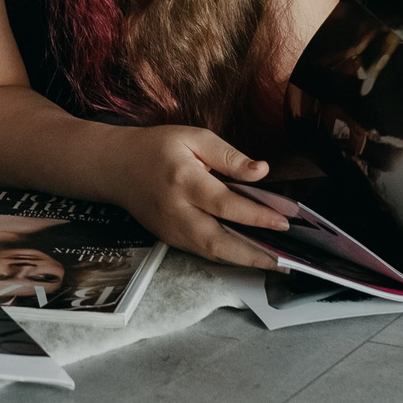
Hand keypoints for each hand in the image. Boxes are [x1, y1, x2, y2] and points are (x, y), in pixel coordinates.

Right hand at [109, 126, 289, 268]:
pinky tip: (251, 257)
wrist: (116, 167)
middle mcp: (177, 211)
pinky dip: (229, 258)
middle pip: (218, 242)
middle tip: (286, 260)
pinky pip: (204, 254)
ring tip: (277, 264)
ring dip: (246, 262)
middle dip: (255, 254)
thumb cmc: (157, 148)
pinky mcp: (171, 240)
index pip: (226, 204)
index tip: (284, 220)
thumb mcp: (193, 138)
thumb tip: (261, 172)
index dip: (257, 215)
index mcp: (184, 180)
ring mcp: (172, 231)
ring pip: (212, 254)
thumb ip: (229, 156)